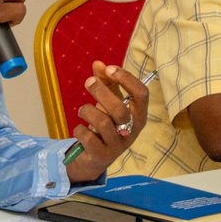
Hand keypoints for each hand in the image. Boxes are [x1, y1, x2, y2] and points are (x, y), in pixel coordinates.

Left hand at [64, 62, 148, 182]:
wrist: (94, 157)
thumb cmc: (105, 123)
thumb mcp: (107, 102)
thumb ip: (105, 82)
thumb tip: (98, 64)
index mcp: (138, 115)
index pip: (141, 94)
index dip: (127, 79)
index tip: (110, 68)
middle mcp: (131, 131)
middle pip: (120, 109)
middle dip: (102, 92)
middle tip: (88, 81)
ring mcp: (118, 145)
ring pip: (103, 123)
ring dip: (87, 111)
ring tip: (82, 110)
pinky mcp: (102, 155)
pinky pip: (88, 138)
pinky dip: (79, 129)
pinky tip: (80, 129)